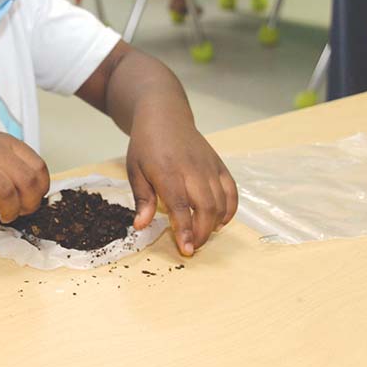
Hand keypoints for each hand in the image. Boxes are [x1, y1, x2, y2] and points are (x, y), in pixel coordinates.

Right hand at [0, 123, 49, 222]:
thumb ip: (13, 163)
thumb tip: (34, 191)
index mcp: (7, 143)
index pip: (38, 169)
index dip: (40, 191)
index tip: (31, 200)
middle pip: (27, 182)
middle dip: (28, 205)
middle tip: (18, 212)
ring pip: (6, 191)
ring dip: (9, 210)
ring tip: (3, 215)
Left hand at [126, 118, 237, 255]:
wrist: (164, 116)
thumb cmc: (146, 145)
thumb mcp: (135, 171)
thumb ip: (142, 199)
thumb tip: (141, 226)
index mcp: (168, 171)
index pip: (181, 206)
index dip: (186, 230)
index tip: (186, 249)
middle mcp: (192, 169)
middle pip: (206, 207)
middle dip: (202, 233)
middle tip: (193, 247)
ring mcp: (209, 166)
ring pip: (221, 201)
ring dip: (214, 224)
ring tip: (202, 236)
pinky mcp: (219, 164)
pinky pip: (231, 190)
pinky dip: (230, 209)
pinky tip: (220, 221)